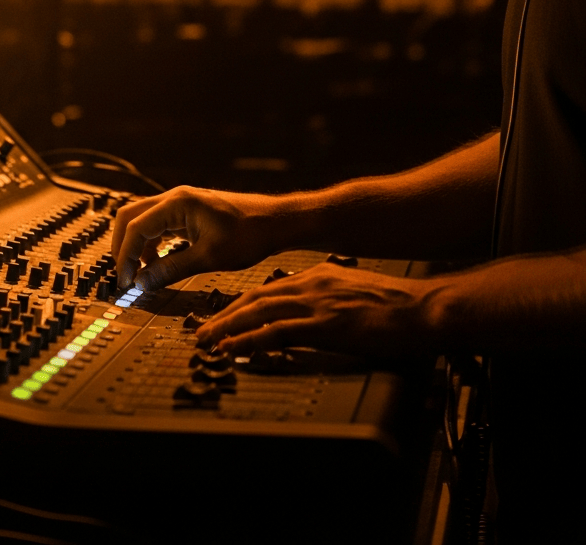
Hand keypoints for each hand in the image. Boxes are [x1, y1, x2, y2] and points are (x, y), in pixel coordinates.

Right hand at [111, 185, 285, 291]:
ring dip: (136, 247)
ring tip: (141, 275)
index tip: (124, 283)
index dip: (124, 257)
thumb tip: (142, 284)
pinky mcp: (187, 213)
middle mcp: (174, 198)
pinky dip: (150, 245)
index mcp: (177, 203)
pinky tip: (157, 265)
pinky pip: (157, 226)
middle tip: (125, 277)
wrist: (274, 222)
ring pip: (142, 221)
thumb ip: (171, 270)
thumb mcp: (208, 258)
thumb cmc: (248, 235)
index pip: (135, 228)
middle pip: (130, 218)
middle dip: (122, 248)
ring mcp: (180, 204)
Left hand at [195, 262, 437, 357]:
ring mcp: (317, 303)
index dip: (241, 305)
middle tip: (201, 331)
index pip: (268, 290)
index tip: (222, 318)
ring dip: (228, 328)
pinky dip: (250, 340)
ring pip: (259, 312)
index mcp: (318, 276)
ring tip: (207, 341)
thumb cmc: (396, 306)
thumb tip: (309, 317)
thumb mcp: (352, 294)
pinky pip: (278, 332)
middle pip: (256, 298)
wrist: (423, 307)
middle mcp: (312, 284)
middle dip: (225, 316)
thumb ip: (327, 300)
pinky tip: (234, 348)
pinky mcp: (326, 324)